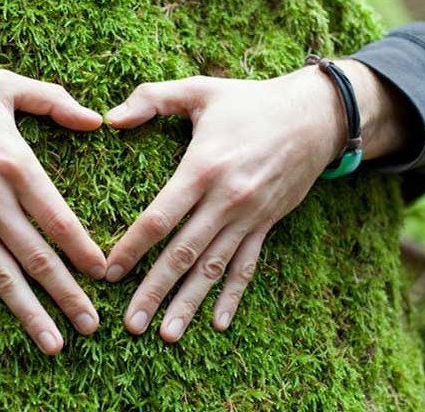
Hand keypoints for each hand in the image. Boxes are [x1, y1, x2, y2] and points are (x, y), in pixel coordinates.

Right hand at [0, 70, 106, 354]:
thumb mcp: (2, 86)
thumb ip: (52, 99)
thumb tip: (96, 119)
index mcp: (15, 165)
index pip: (59, 219)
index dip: (84, 251)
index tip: (105, 274)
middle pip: (37, 257)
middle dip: (68, 295)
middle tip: (91, 325)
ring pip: (3, 278)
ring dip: (30, 314)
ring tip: (54, 345)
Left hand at [103, 60, 411, 341]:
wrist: (315, 117)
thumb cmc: (250, 102)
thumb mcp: (200, 90)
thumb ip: (152, 99)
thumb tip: (110, 117)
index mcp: (202, 169)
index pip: (159, 218)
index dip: (132, 248)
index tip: (109, 273)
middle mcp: (225, 200)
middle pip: (182, 254)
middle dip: (154, 291)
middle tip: (131, 325)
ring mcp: (248, 218)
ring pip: (213, 269)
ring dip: (189, 303)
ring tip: (166, 335)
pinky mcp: (266, 225)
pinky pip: (246, 267)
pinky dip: (232, 296)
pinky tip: (218, 324)